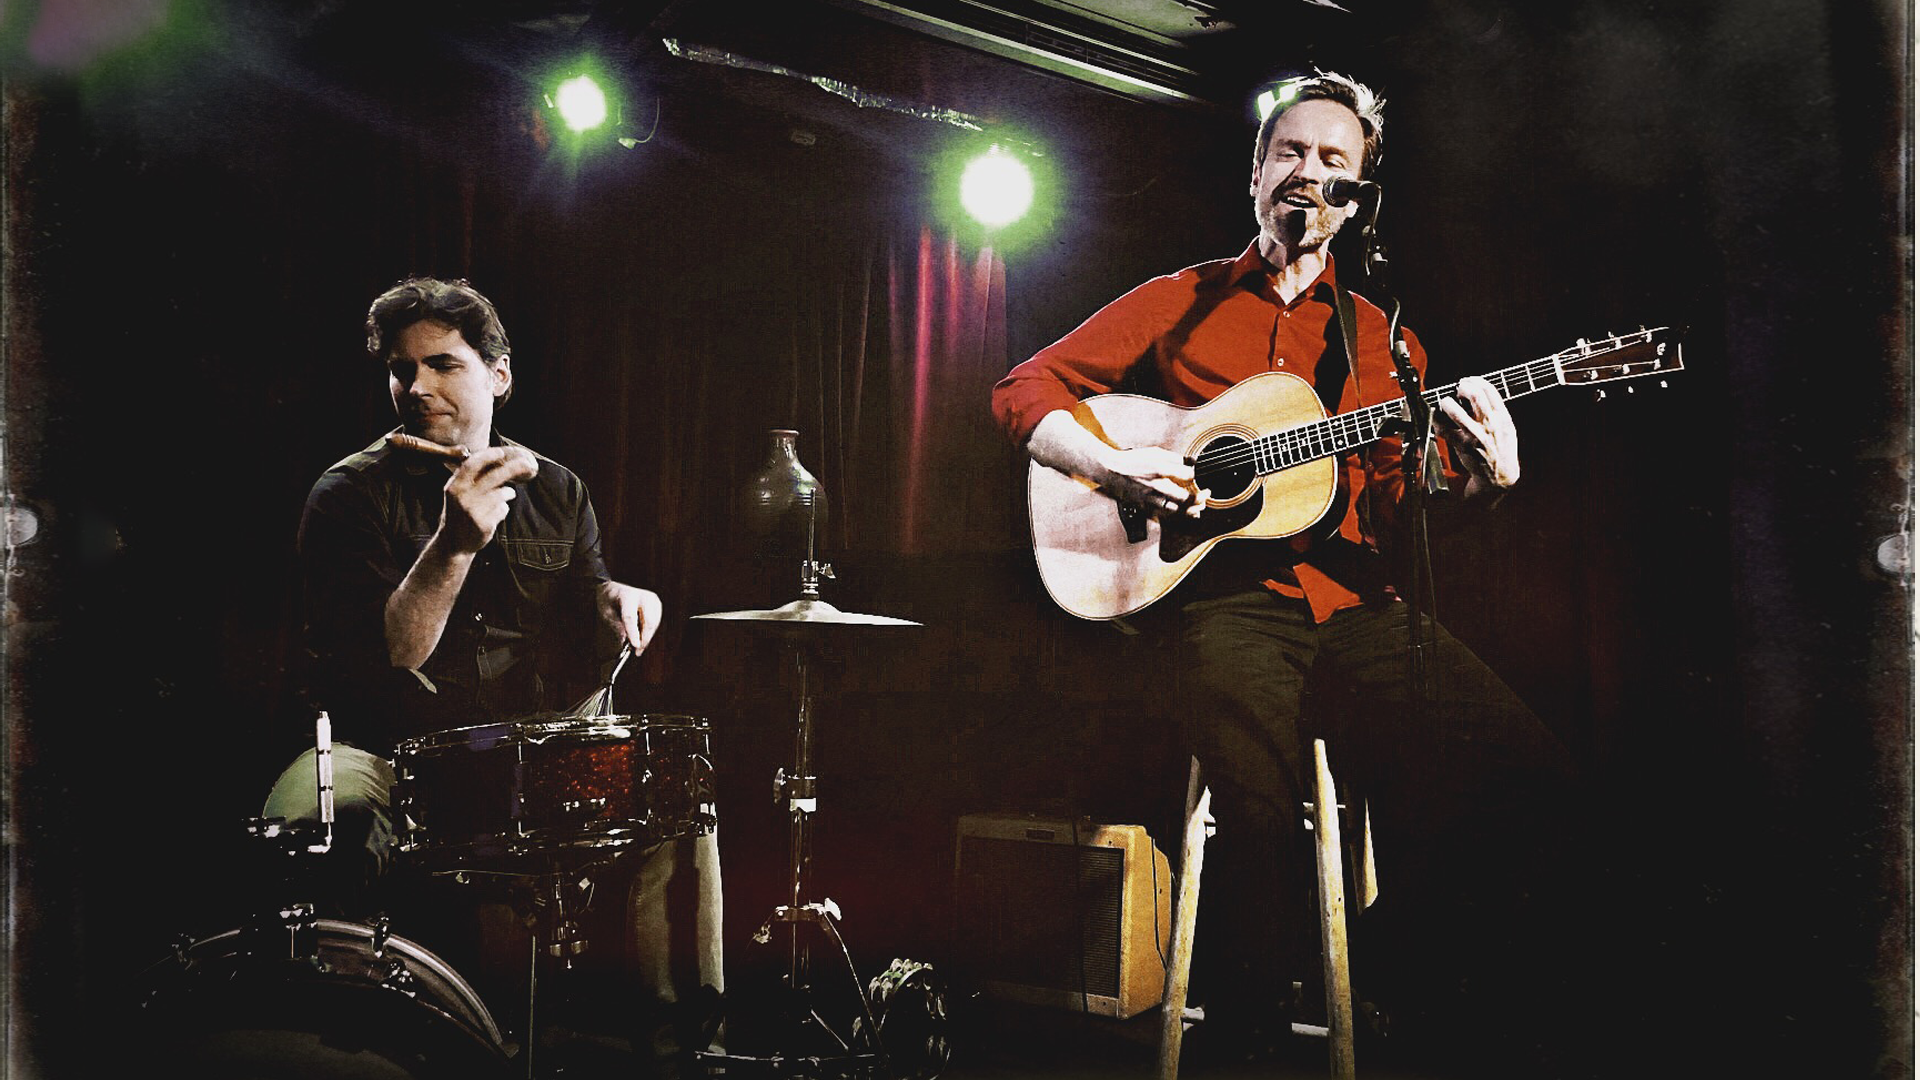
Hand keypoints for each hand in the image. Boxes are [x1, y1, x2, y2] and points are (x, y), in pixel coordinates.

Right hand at [438, 447, 538, 551]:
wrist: (453, 543)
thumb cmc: (459, 513)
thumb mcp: (456, 493)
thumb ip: (470, 478)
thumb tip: (496, 459)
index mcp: (454, 486)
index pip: (471, 465)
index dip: (488, 456)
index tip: (501, 452)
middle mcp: (462, 497)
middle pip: (493, 477)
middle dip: (513, 468)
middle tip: (527, 465)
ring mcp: (473, 512)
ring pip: (502, 494)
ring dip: (508, 493)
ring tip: (506, 495)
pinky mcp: (484, 524)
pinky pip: (503, 510)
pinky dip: (503, 510)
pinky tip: (495, 514)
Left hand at [598, 581, 663, 654]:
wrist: (615, 589)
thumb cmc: (609, 601)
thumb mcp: (606, 613)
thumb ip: (616, 625)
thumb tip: (626, 641)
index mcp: (626, 595)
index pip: (630, 617)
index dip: (633, 633)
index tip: (635, 646)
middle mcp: (642, 595)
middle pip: (648, 621)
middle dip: (644, 638)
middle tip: (637, 651)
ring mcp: (652, 599)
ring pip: (654, 623)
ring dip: (648, 637)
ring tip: (638, 647)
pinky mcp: (656, 604)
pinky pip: (656, 622)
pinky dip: (650, 632)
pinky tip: (642, 637)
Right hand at [1098, 445, 1210, 519]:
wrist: (1109, 470)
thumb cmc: (1131, 460)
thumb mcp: (1155, 452)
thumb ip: (1175, 458)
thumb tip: (1192, 462)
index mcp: (1159, 469)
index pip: (1187, 475)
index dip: (1198, 476)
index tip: (1201, 476)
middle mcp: (1156, 486)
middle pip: (1184, 499)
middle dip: (1199, 498)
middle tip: (1206, 495)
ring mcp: (1149, 499)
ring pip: (1175, 511)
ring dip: (1190, 511)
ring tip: (1199, 507)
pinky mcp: (1144, 507)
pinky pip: (1164, 515)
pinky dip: (1177, 515)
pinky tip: (1183, 513)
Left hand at [1436, 375, 1519, 497]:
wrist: (1500, 475)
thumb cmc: (1502, 449)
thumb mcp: (1506, 427)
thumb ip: (1495, 411)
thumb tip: (1476, 393)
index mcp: (1502, 417)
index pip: (1489, 390)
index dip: (1475, 381)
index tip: (1467, 381)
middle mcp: (1490, 425)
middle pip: (1475, 395)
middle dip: (1462, 387)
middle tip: (1457, 390)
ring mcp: (1475, 435)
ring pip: (1456, 411)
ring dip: (1447, 403)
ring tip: (1446, 403)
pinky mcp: (1463, 446)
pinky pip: (1444, 430)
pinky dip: (1437, 421)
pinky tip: (1437, 419)